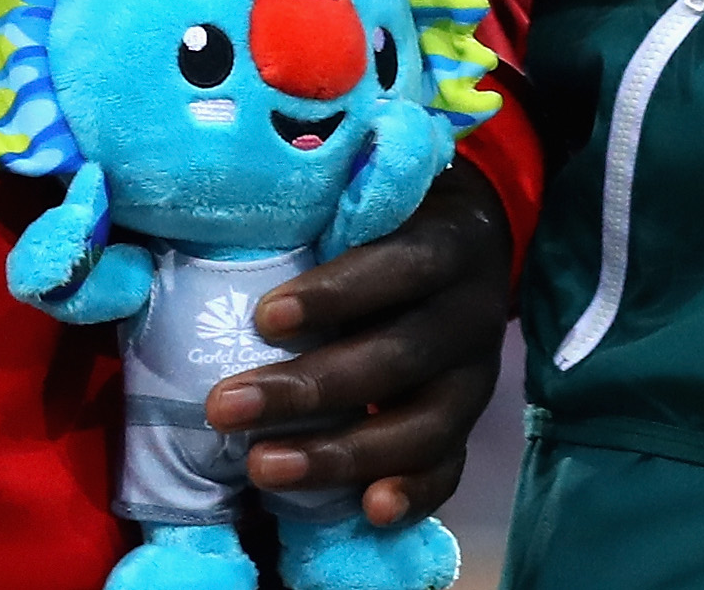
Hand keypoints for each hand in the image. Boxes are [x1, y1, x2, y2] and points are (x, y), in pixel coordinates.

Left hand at [212, 167, 510, 527]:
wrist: (479, 236)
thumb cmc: (395, 214)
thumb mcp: (376, 191)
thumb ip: (327, 203)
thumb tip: (225, 210)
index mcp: (449, 242)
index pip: (399, 268)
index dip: (336, 295)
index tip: (263, 318)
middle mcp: (471, 312)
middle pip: (398, 359)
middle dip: (308, 389)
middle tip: (223, 407)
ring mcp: (475, 374)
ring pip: (423, 426)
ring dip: (341, 454)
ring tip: (262, 467)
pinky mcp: (469, 421)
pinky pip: (449, 466)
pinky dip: (413, 493)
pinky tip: (367, 512)